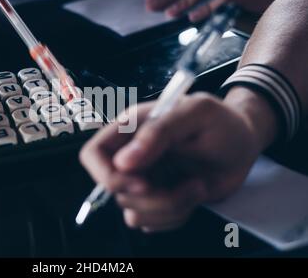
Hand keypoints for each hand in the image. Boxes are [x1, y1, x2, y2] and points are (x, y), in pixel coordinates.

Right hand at [79, 89, 276, 231]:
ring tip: (197, 185)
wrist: (243, 144)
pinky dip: (174, 217)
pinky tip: (193, 194)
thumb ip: (159, 131)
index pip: (93, 154)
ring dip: (170, 207)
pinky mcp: (157, 200)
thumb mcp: (196, 113)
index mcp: (130, 129)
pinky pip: (150, 223)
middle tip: (186, 186)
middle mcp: (131, 156)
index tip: (141, 183)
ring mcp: (143, 180)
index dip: (106, 174)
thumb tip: (122, 162)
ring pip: (133, 212)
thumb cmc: (220, 122)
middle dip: (152, 198)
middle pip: (115, 191)